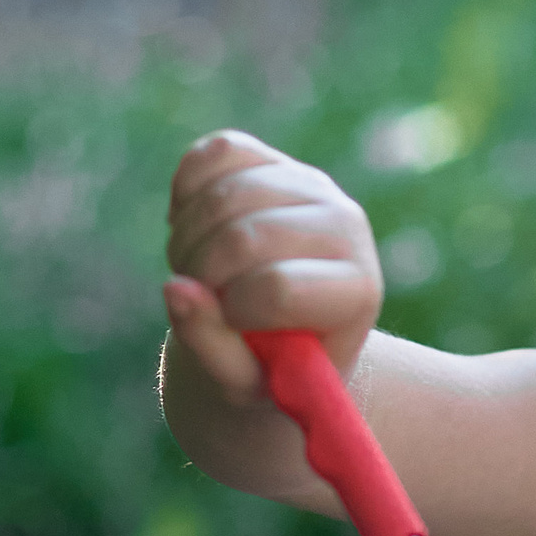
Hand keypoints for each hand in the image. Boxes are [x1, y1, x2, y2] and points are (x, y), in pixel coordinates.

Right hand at [162, 130, 382, 404]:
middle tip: (200, 296)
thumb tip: (176, 290)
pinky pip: (216, 153)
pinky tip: (193, 227)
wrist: (281, 327)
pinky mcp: (276, 160)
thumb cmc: (269, 365)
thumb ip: (211, 347)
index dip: (234, 310)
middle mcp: (347, 226)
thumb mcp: (243, 381)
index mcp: (358, 291)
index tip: (231, 325)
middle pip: (244, 238)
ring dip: (187, 239)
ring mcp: (313, 185)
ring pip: (224, 194)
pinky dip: (185, 192)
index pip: (280, 288)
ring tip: (198, 270)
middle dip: (200, 273)